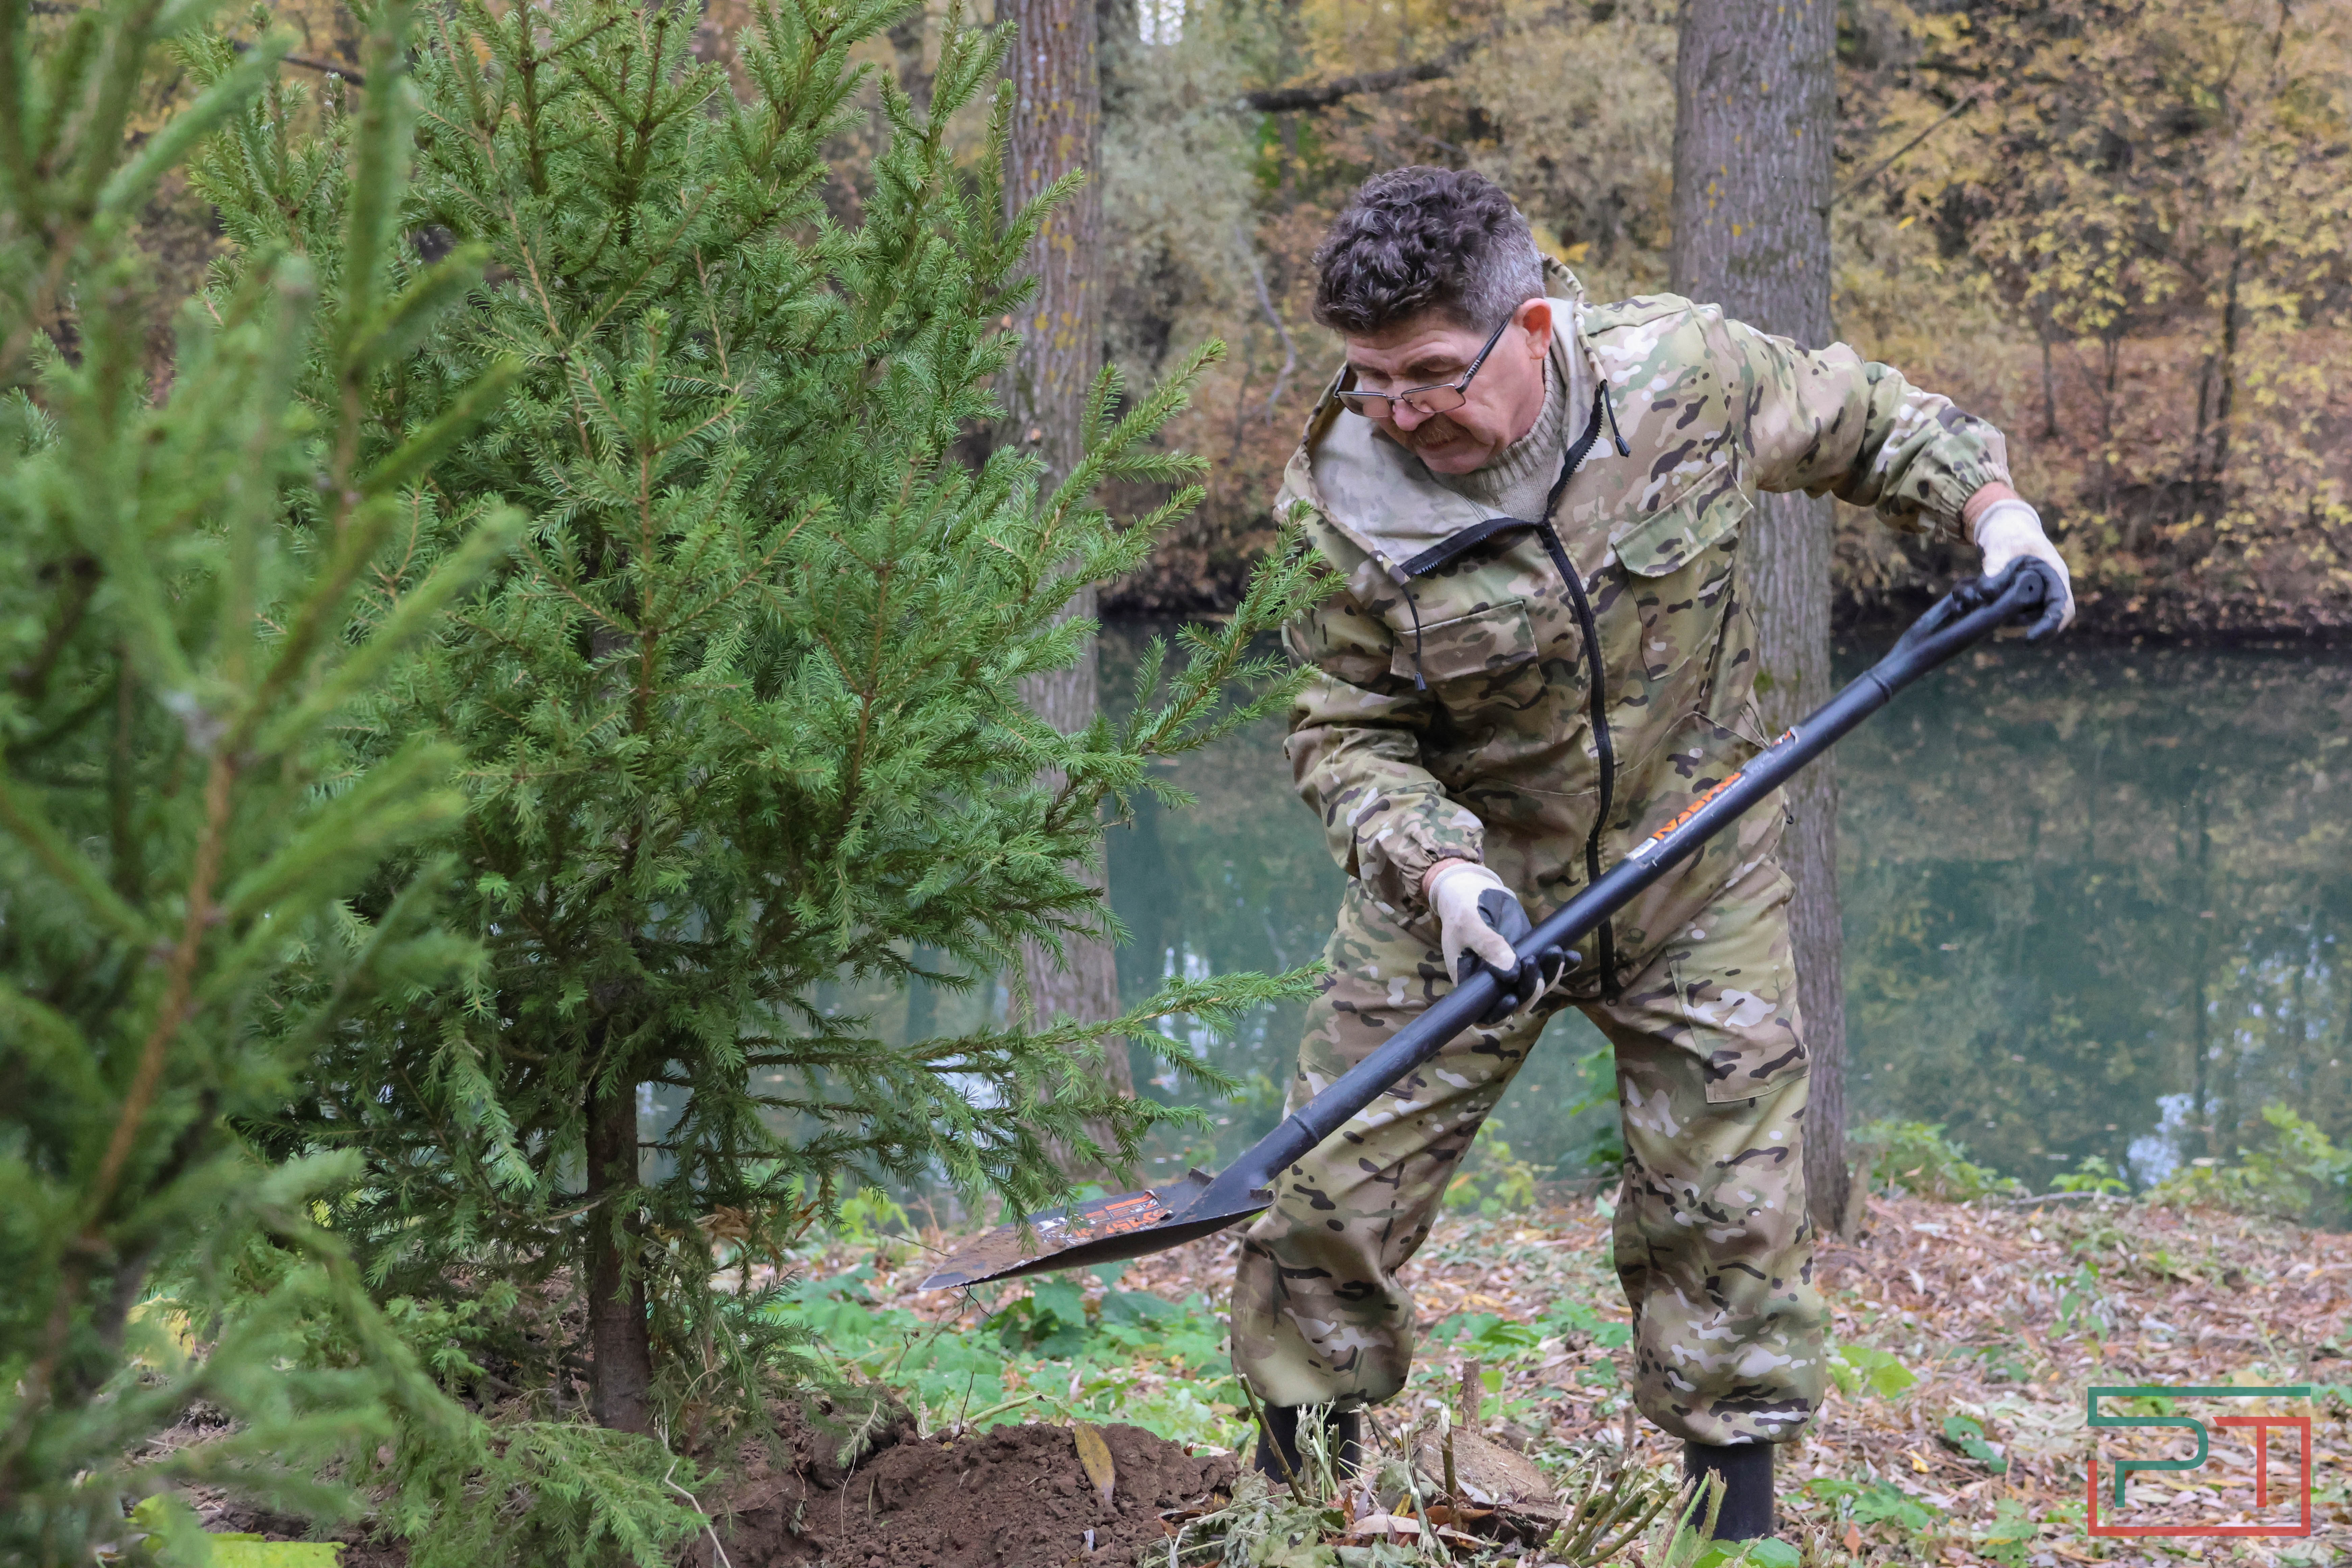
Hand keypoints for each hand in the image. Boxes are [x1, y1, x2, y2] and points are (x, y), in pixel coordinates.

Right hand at [1427, 862, 1572, 1022]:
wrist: (1477, 889)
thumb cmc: (1464, 908)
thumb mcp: (1471, 924)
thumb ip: (1489, 947)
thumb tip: (1512, 974)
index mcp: (1472, 983)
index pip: (1484, 1015)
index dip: (1499, 1015)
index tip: (1512, 999)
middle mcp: (1494, 983)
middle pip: (1518, 1003)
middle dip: (1530, 989)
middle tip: (1533, 961)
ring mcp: (1514, 971)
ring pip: (1536, 988)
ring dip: (1550, 976)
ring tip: (1555, 953)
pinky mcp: (1530, 956)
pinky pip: (1548, 968)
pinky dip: (1563, 965)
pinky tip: (1572, 957)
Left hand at [1970, 496, 2074, 638]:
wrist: (2001, 528)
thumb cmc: (2011, 533)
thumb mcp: (2004, 546)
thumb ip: (1997, 568)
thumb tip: (1985, 595)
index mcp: (2054, 577)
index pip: (2062, 610)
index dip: (2049, 627)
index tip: (2029, 640)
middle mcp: (2042, 592)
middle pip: (2029, 618)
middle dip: (2004, 614)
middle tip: (1980, 600)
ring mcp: (2025, 598)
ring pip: (2009, 617)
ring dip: (1986, 610)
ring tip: (1964, 592)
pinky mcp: (2007, 602)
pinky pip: (1993, 612)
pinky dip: (1976, 606)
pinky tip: (1960, 592)